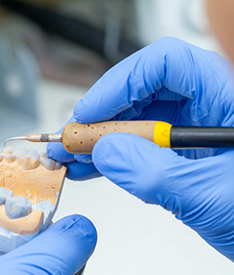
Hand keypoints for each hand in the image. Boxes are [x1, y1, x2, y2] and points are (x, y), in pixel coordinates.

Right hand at [48, 37, 233, 260]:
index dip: (120, 83)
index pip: (166, 65)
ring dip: (98, 139)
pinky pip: (136, 148)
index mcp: (227, 99)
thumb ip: (155, 174)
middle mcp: (207, 108)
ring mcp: (190, 133)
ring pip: (134, 121)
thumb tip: (105, 152)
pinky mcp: (177, 156)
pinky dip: (110, 158)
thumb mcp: (213, 196)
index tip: (89, 113)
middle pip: (143, 92)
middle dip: (101, 116)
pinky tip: (88, 167)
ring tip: (69, 156)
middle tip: (71, 139)